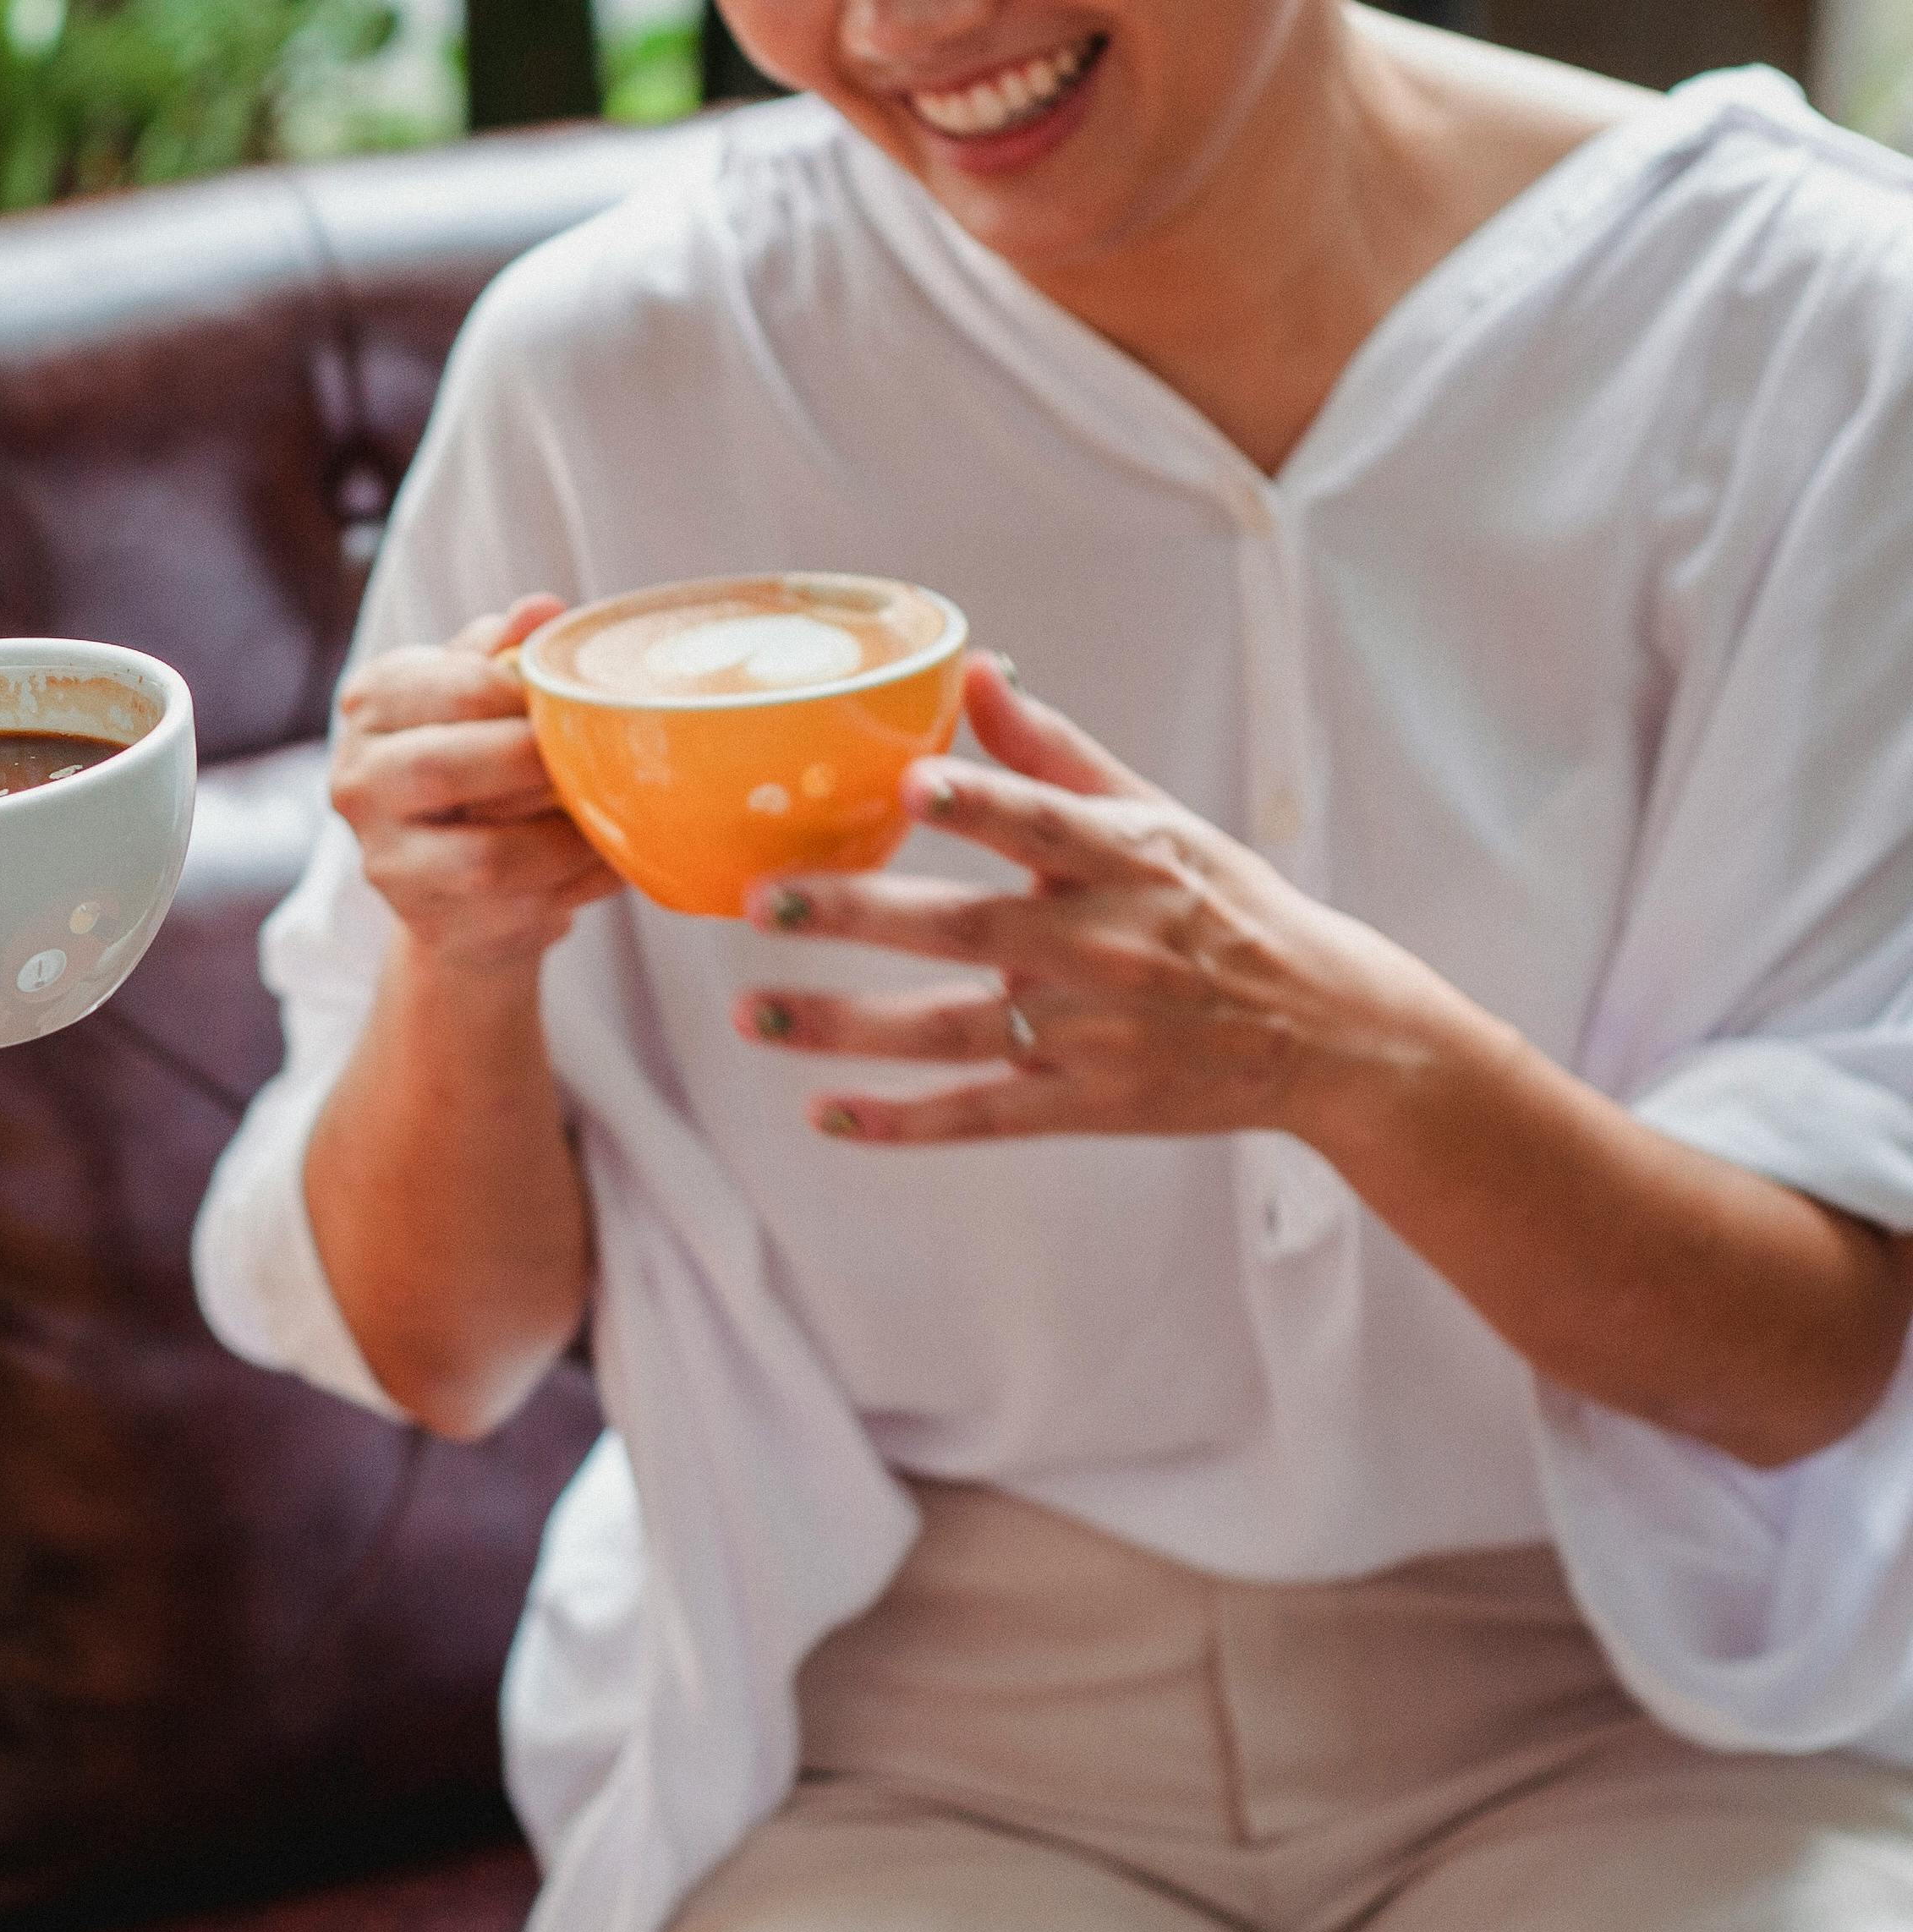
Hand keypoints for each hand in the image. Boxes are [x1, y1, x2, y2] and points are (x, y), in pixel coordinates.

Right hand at [329, 595, 624, 976]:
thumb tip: (542, 610)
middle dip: (538, 763)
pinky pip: (520, 907)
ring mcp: (386, 861)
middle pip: (449, 767)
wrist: (452, 884)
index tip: (573, 701)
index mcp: (371, 704)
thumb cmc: (474, 762)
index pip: (454, 684)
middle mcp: (357, 781)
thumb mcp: (477, 693)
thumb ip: (503, 650)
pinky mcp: (431, 924)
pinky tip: (608, 859)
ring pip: (487, 856)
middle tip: (595, 758)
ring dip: (567, 838)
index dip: (530, 694)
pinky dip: (580, 883)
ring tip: (611, 815)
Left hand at [737, 655, 1476, 1146]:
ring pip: (950, 1030)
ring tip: (749, 1013)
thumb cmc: (1224, 907)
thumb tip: (976, 668)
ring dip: (844, 1024)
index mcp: (1125, 863)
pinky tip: (823, 1113)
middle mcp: (1103, 948)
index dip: (982, 803)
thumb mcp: (1158, 817)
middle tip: (764, 902)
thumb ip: (1055, 753)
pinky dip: (901, 1120)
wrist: (1325, 1031)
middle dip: (859, 915)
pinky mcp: (1084, 1103)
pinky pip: (980, 1114)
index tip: (914, 781)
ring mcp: (1089, 1033)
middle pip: (966, 929)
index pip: (1045, 825)